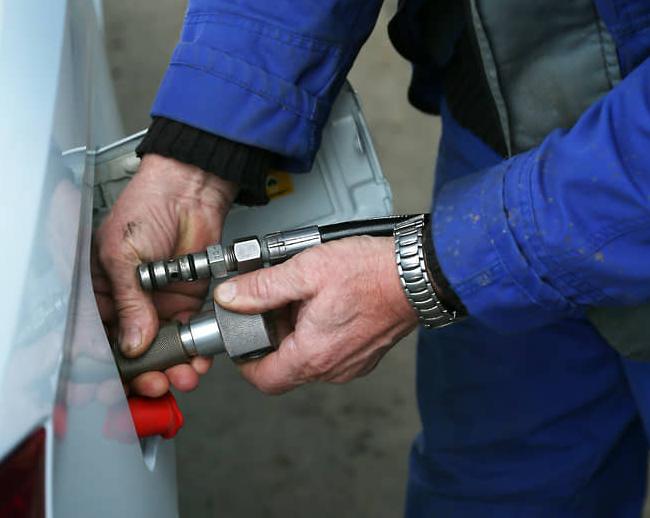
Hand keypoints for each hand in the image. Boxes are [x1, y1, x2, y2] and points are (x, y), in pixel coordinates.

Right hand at [92, 153, 237, 395]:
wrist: (189, 191)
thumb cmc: (145, 208)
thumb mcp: (123, 254)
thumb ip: (129, 300)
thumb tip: (133, 341)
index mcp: (99, 291)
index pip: (97, 338)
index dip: (105, 364)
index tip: (113, 386)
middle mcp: (127, 303)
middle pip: (130, 352)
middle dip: (143, 373)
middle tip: (154, 384)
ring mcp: (156, 305)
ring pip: (161, 349)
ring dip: (171, 367)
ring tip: (180, 376)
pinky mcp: (185, 303)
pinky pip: (188, 336)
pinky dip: (194, 351)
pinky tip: (197, 360)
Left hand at [213, 236, 418, 393]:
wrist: (418, 274)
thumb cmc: (371, 272)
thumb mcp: (306, 270)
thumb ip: (262, 287)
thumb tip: (231, 297)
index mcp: (312, 354)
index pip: (264, 380)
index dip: (244, 363)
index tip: (239, 341)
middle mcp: (332, 368)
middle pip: (285, 367)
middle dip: (272, 337)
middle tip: (272, 306)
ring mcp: (351, 364)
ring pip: (309, 358)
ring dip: (297, 333)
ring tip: (302, 297)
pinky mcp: (365, 355)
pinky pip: (331, 351)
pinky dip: (319, 332)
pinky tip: (324, 302)